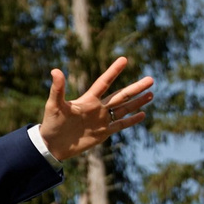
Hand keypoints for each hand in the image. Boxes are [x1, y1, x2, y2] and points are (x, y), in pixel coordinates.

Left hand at [38, 59, 153, 160]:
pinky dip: (132, 120)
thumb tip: (55, 70)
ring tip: (151, 94)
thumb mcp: (54, 105)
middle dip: (136, 88)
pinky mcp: (103, 132)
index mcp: (88, 99)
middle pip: (120, 95)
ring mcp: (102, 120)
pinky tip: (143, 114)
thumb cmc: (52, 123)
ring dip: (137, 102)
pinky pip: (120, 125)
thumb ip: (57, 89)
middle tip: (151, 79)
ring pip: (124, 109)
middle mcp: (98, 108)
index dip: (113, 71)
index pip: (104, 82)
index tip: (124, 59)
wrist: (53, 145)